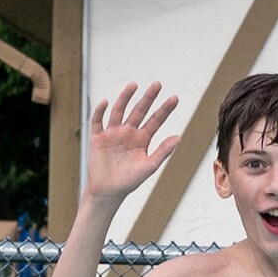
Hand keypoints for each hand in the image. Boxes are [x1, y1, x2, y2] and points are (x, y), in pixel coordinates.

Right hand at [82, 82, 181, 200]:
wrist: (108, 192)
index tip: (175, 98)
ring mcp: (113, 133)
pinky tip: (104, 102)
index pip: (155, 120)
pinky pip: (97, 121)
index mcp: (142, 139)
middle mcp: (128, 132)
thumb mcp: (149, 166)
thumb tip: (179, 137)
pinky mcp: (97, 138)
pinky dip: (100, 111)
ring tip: (133, 85)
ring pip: (119, 111)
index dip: (164, 109)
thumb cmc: (129, 181)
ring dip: (125, 98)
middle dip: (148, 98)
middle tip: (158, 84)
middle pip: (139, 111)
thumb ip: (163, 151)